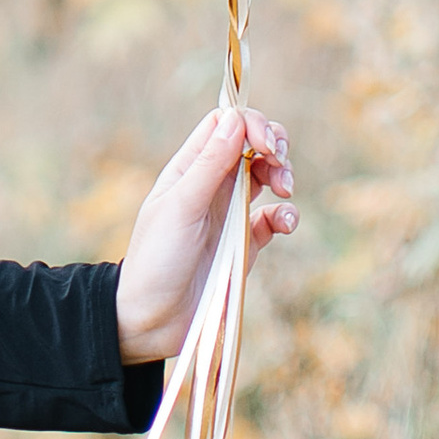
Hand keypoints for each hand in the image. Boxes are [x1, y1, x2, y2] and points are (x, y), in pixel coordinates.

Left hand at [112, 109, 295, 366]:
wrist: (152, 319)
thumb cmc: (157, 258)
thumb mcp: (181, 207)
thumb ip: (209, 165)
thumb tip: (236, 120)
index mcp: (190, 169)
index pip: (225, 125)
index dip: (250, 123)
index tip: (266, 145)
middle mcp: (211, 185)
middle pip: (251, 145)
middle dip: (273, 145)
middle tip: (279, 162)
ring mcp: (229, 214)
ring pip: (266, 177)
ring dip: (283, 175)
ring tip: (285, 190)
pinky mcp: (245, 244)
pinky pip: (273, 218)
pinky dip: (286, 215)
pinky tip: (285, 223)